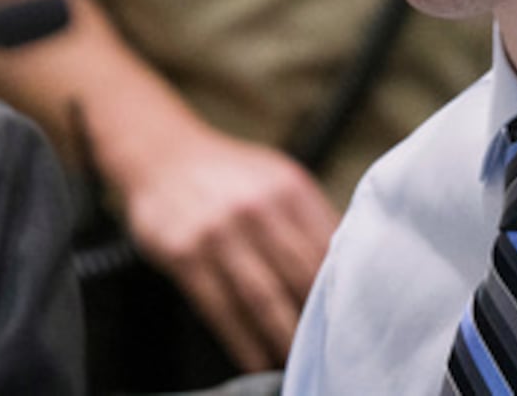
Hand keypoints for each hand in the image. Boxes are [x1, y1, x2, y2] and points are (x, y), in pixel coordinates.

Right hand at [119, 127, 339, 370]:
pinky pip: (221, 309)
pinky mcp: (186, 256)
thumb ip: (308, 215)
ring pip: (264, 299)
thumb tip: (344, 261)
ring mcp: (221, 233)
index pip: (329, 246)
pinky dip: (243, 342)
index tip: (351, 315)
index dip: (342, 286)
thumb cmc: (230, 172)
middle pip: (301, 276)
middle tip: (329, 348)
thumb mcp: (277, 176)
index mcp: (290, 188)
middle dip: (318, 318)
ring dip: (284, 338)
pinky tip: (256, 360)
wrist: (164, 154)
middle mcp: (258, 209)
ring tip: (297, 363)